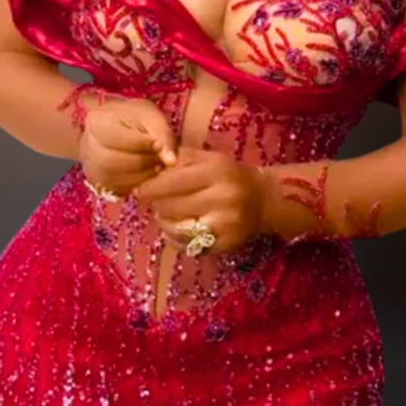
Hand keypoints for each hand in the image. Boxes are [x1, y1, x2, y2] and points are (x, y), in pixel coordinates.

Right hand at [79, 97, 178, 196]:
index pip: (120, 139)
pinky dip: (135, 184)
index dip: (144, 144)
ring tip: (153, 166)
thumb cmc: (134, 118)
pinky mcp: (97, 183)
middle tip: (157, 159)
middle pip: (113, 162)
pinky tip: (144, 174)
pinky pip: (117, 190)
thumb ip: (162, 137)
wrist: (114, 126)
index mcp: (96, 123)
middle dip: (141, 163)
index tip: (158, 143)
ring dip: (141, 176)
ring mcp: (89, 167)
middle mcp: (86, 146)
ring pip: (115, 179)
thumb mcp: (151, 118)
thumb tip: (170, 162)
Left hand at [134, 145, 268, 254]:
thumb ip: (182, 158)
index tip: (141, 189)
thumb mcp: (210, 158)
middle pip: (172, 207)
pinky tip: (177, 229)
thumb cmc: (230, 175)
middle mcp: (224, 198)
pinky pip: (188, 246)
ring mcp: (226, 225)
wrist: (264, 199)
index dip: (152, 187)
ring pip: (177, 229)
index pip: (173, 182)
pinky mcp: (226, 245)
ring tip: (165, 215)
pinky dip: (176, 239)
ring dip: (164, 222)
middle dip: (158, 204)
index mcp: (218, 172)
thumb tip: (152, 167)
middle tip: (157, 202)